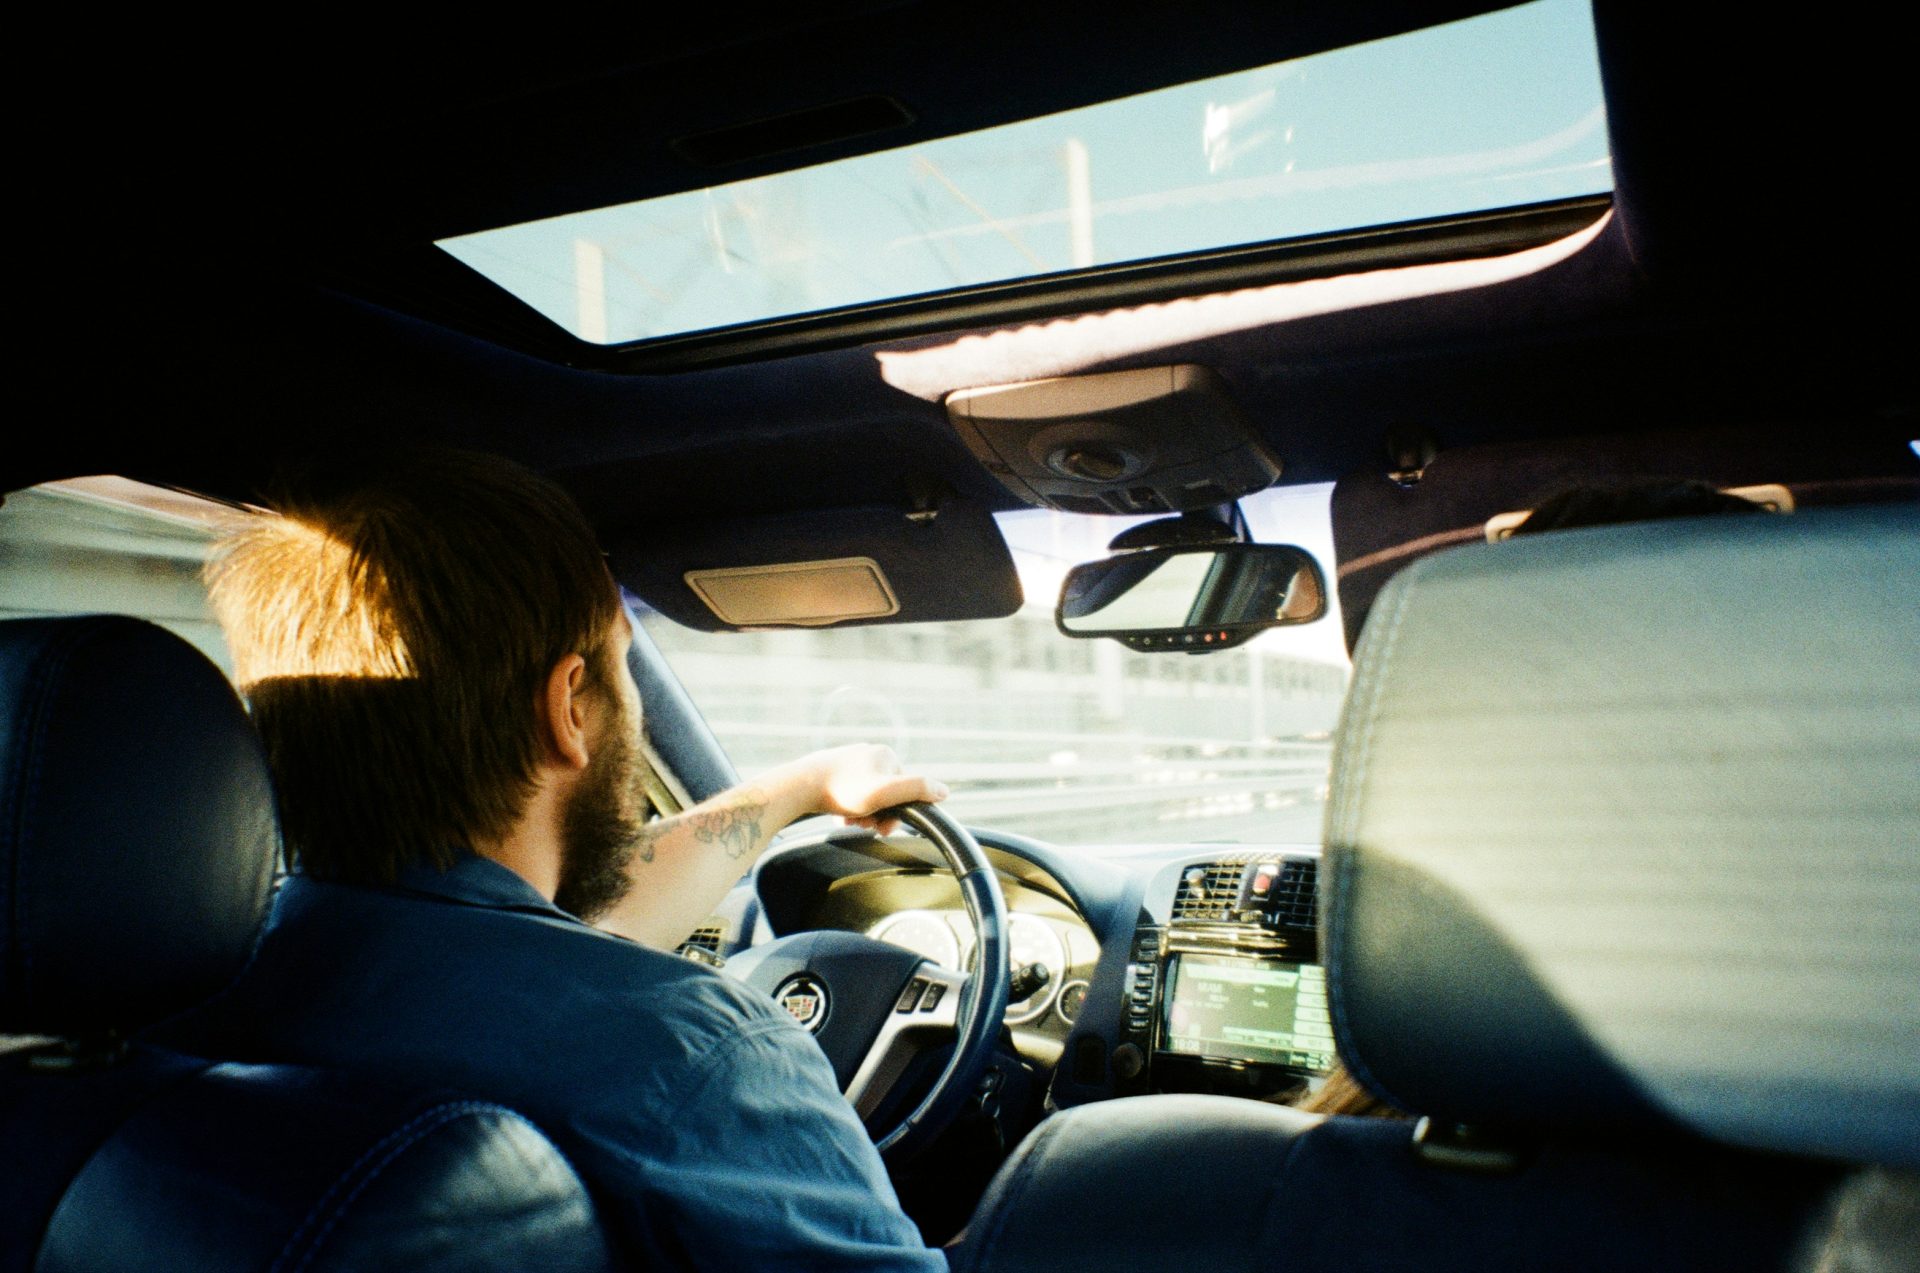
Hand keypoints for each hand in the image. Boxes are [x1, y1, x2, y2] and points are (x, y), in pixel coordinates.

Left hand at [783, 744, 948, 835]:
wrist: (799, 787)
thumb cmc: (842, 790)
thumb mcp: (885, 793)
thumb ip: (917, 789)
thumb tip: (944, 791)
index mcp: (885, 755)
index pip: (905, 789)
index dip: (897, 813)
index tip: (882, 828)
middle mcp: (868, 753)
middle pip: (885, 794)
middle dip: (878, 814)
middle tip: (863, 826)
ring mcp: (849, 760)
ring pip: (866, 796)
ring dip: (863, 814)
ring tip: (849, 822)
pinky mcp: (832, 770)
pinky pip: (849, 794)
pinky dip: (848, 809)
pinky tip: (839, 817)